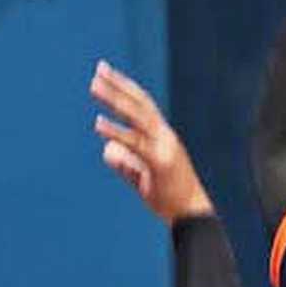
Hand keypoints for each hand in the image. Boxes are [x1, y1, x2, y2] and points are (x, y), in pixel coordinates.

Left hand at [91, 61, 214, 224]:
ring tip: (94, 87)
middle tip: (98, 70)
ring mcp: (164, 146)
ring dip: (115, 99)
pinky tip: (98, 124)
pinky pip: (135, 143)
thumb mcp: (143, 178)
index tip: (105, 72)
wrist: (192, 216)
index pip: (143, 104)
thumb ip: (126, 163)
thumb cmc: (170, 197)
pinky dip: (116, 131)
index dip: (125, 87)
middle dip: (119, 84)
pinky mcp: (160, 162)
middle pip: (140, 102)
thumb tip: (106, 151)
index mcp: (162, 135)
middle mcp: (165, 135)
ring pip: (138, 116)